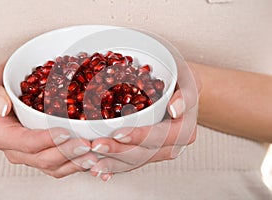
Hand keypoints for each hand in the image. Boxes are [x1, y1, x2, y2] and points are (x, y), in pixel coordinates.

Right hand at [0, 63, 96, 177]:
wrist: (9, 98)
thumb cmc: (4, 87)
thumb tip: (3, 107)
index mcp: (3, 134)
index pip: (25, 142)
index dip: (46, 140)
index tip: (65, 133)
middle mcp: (17, 150)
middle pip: (43, 159)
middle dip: (66, 153)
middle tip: (86, 144)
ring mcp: (32, 156)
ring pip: (54, 167)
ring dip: (75, 163)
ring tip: (94, 155)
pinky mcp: (45, 157)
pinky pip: (61, 167)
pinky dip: (77, 164)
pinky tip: (92, 158)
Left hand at [90, 56, 200, 180]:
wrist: (176, 86)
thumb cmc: (180, 79)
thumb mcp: (188, 79)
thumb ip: (186, 94)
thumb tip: (175, 110)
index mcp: (183, 130)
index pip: (160, 137)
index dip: (139, 137)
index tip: (118, 133)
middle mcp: (170, 146)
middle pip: (143, 154)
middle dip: (118, 152)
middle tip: (95, 145)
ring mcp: (155, 151)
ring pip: (133, 162)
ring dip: (111, 163)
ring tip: (90, 161)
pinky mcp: (143, 152)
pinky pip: (127, 163)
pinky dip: (111, 166)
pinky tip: (96, 169)